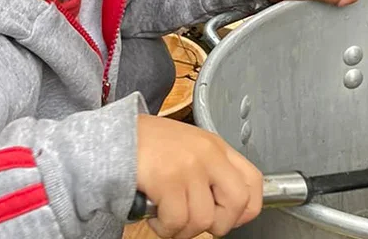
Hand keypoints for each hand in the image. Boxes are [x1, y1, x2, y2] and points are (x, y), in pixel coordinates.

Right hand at [136, 115, 262, 238]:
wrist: (113, 137)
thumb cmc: (147, 146)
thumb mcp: (188, 148)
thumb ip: (208, 170)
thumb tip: (222, 206)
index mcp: (216, 147)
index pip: (253, 181)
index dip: (246, 209)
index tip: (228, 218)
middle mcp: (208, 154)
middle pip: (237, 203)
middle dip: (218, 225)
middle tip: (196, 223)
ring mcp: (189, 166)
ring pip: (203, 219)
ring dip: (182, 229)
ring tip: (167, 218)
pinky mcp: (167, 180)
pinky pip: (177, 221)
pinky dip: (165, 228)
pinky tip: (154, 215)